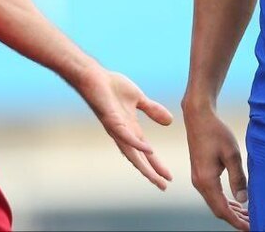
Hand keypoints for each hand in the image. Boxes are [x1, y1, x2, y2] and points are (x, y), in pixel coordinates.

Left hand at [74, 67, 173, 189]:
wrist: (93, 77)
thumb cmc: (112, 87)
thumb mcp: (139, 99)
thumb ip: (153, 110)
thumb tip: (170, 121)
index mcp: (131, 129)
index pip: (146, 152)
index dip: (156, 164)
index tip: (168, 177)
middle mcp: (123, 134)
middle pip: (139, 159)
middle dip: (151, 173)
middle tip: (163, 187)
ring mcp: (117, 129)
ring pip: (132, 154)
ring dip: (144, 167)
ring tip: (156, 179)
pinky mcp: (111, 120)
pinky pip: (125, 135)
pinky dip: (137, 144)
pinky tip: (148, 150)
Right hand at [183, 100, 249, 230]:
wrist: (198, 117)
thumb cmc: (216, 132)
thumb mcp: (232, 154)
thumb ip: (238, 178)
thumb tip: (244, 200)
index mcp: (206, 180)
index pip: (222, 210)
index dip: (237, 221)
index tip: (251, 227)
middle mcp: (199, 183)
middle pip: (218, 210)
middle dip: (235, 219)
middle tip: (253, 223)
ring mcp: (198, 179)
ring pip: (215, 202)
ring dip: (231, 210)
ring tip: (248, 215)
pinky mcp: (200, 173)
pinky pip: (213, 194)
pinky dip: (225, 201)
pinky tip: (236, 202)